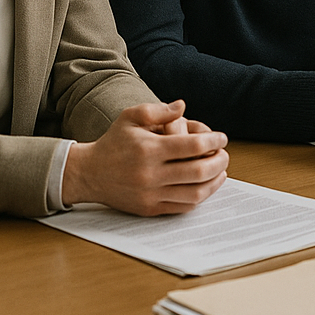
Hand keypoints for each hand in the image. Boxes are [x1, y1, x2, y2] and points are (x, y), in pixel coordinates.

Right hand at [61, 100, 228, 214]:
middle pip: (198, 171)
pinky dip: (199, 197)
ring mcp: (151, 194)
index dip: (214, 141)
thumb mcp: (130, 117)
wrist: (88, 174)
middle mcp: (151, 174)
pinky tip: (205, 185)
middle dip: (219, 162)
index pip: (192, 146)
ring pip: (194, 193)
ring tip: (221, 171)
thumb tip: (182, 106)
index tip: (222, 138)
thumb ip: (158, 110)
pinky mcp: (149, 208)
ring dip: (214, 182)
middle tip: (225, 155)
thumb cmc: (113, 142)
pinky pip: (182, 207)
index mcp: (150, 149)